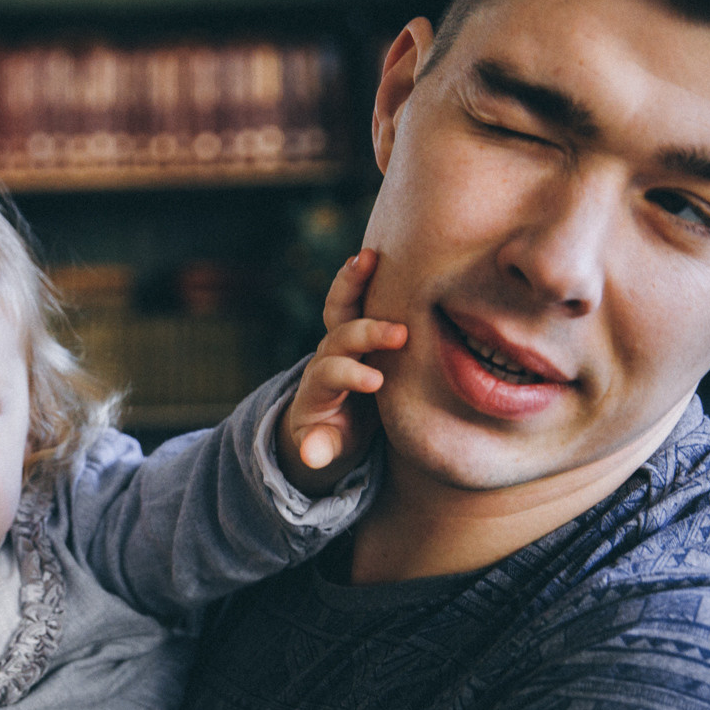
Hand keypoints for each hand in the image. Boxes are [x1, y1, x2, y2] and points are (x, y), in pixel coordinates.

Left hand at [278, 249, 407, 496]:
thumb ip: (321, 448)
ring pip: (339, 306)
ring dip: (351, 282)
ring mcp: (339, 338)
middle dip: (365, 333)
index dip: (349, 376)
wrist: (326, 414)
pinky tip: (376, 251)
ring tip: (368, 257)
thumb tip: (310, 457)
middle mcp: (326, 356)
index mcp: (320, 388)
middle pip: (339, 337)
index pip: (330, 375)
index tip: (375, 383)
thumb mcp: (326, 447)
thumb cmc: (334, 434)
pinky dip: (361, 275)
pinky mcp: (355, 325)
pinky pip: (355, 295)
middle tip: (398, 334)